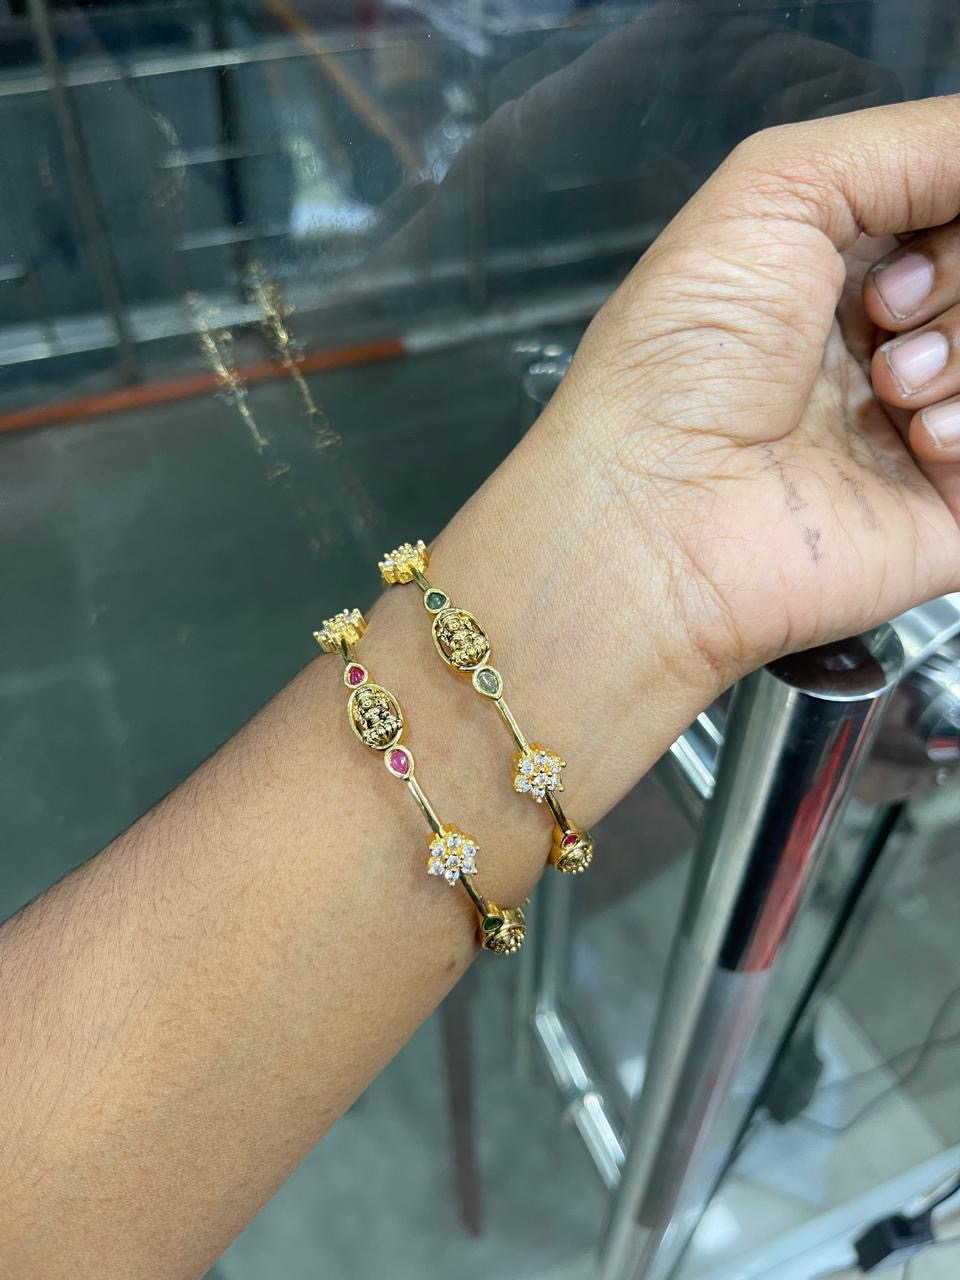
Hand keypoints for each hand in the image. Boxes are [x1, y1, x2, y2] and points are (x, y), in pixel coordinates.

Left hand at [548, 96, 959, 683]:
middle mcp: (888, 336)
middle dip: (957, 270)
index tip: (897, 241)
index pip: (955, 201)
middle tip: (880, 312)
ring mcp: (923, 419)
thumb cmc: (684, 358)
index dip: (952, 204)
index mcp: (840, 262)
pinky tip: (919, 442)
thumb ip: (910, 146)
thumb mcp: (775, 190)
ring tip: (888, 386)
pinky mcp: (954, 502)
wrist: (662, 513)